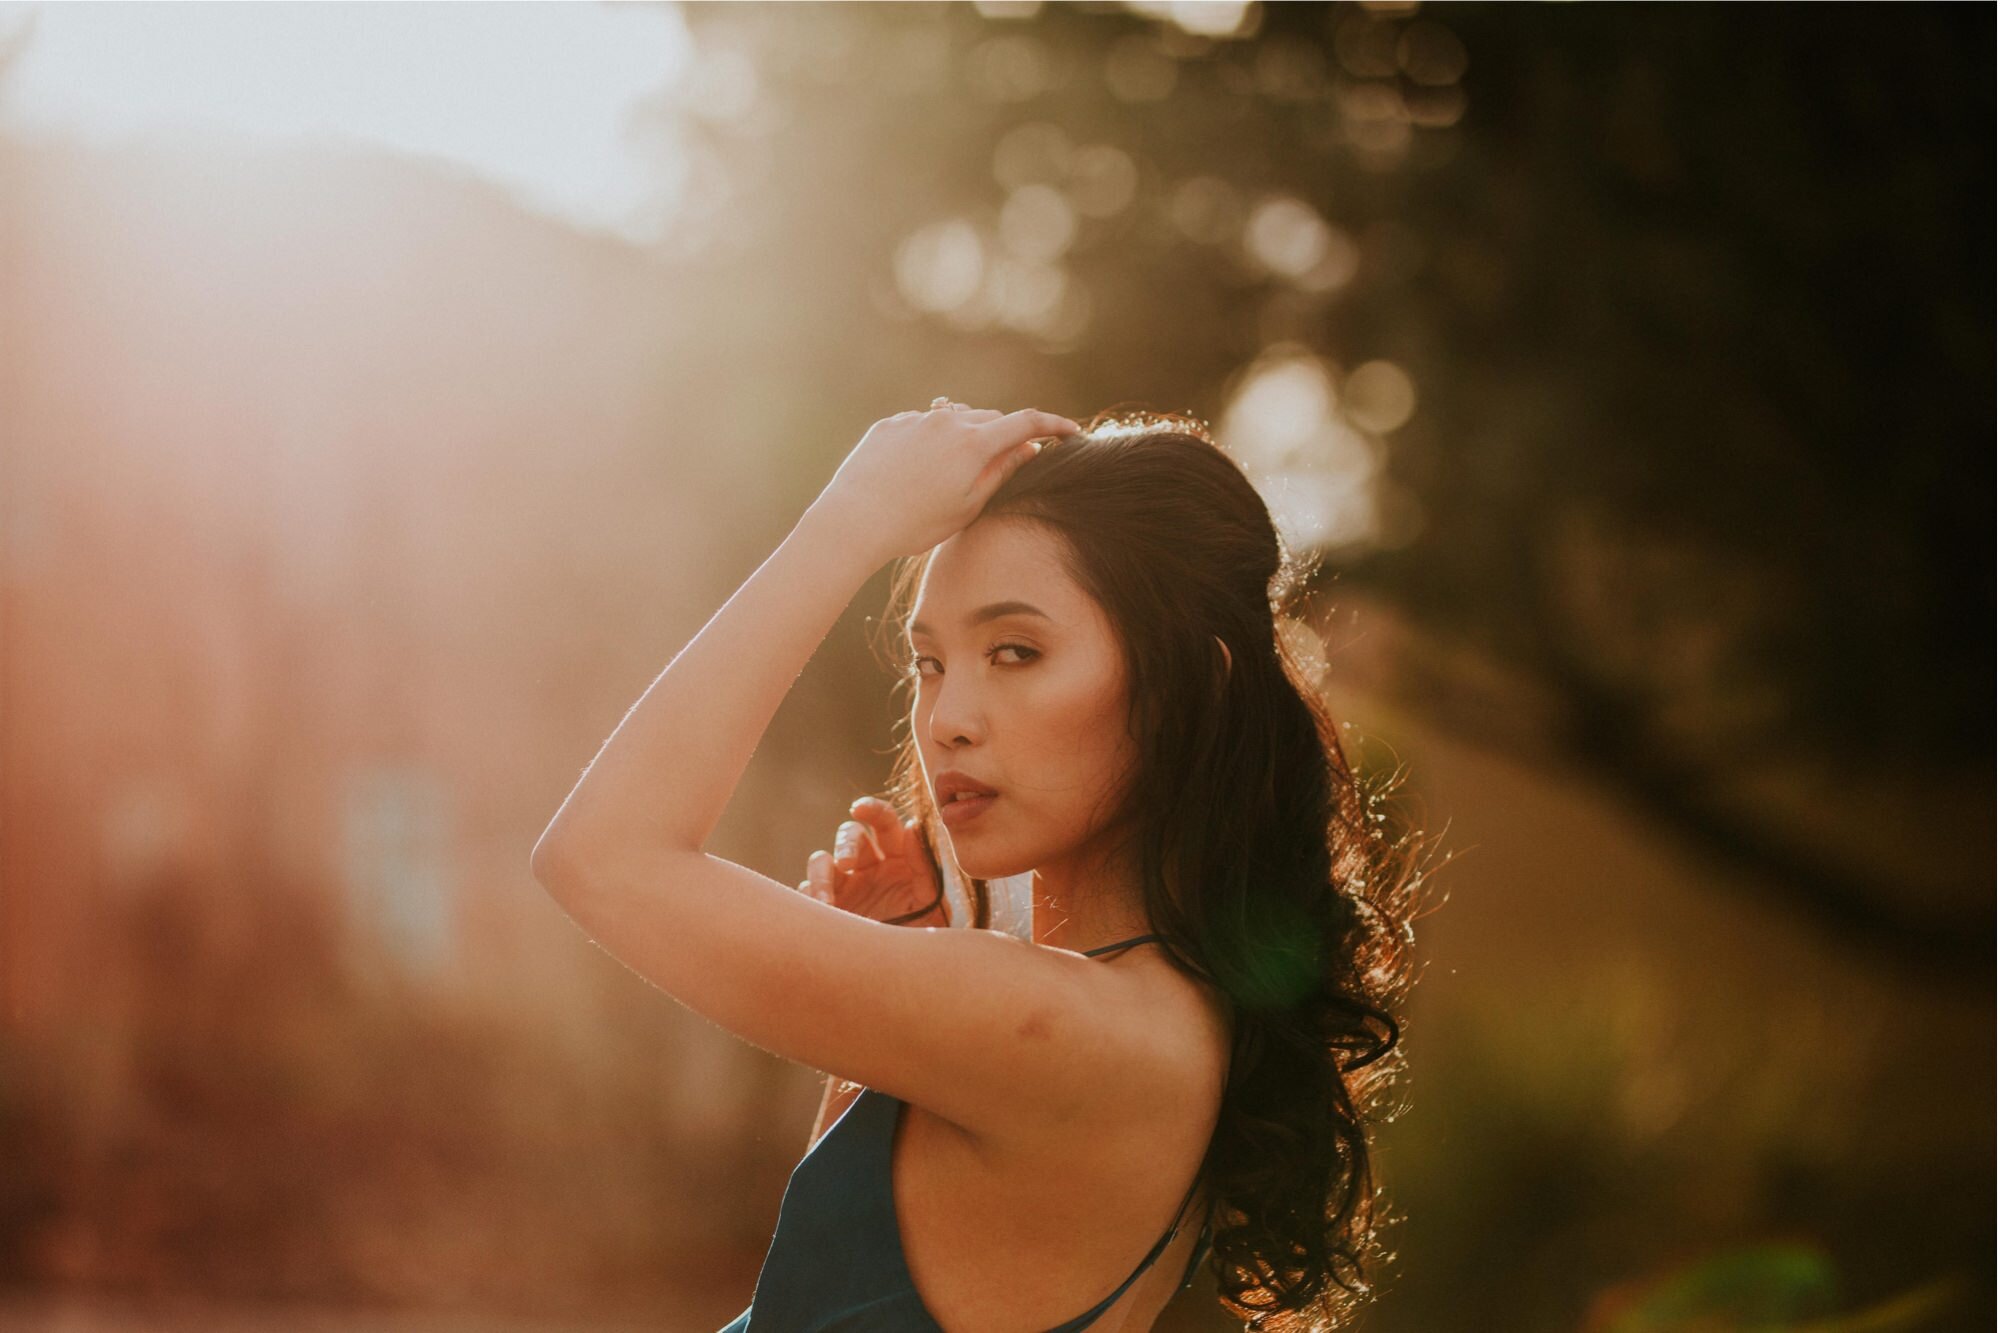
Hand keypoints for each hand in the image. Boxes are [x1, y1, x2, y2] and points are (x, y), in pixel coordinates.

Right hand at [798, 797, 946, 926]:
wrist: (907, 981)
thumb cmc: (925, 938)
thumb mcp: (933, 904)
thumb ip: (924, 867)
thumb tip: (912, 827)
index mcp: (898, 857)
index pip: (885, 823)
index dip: (872, 809)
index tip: (860, 808)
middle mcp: (869, 867)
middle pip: (849, 836)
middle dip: (846, 845)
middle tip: (846, 864)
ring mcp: (844, 887)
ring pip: (821, 863)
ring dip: (821, 877)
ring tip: (825, 904)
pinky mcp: (826, 910)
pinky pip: (806, 896)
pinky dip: (807, 903)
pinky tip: (818, 920)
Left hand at [812, 404, 1081, 560]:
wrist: (853, 520)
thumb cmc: (914, 524)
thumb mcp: (968, 506)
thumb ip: (1001, 472)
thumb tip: (1028, 448)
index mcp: (974, 443)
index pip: (1026, 422)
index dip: (1053, 425)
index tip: (1071, 431)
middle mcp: (947, 420)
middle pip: (991, 418)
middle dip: (1005, 435)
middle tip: (1008, 460)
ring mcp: (916, 419)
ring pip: (956, 417)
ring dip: (967, 434)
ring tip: (955, 470)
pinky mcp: (890, 424)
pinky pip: (922, 424)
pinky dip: (932, 439)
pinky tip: (918, 470)